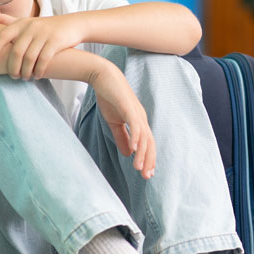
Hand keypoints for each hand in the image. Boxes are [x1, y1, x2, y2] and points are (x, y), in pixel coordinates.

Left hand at [0, 14, 85, 79]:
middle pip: (16, 51)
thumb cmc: (44, 27)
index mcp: (21, 23)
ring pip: (29, 58)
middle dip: (13, 67)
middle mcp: (31, 27)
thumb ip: (6, 20)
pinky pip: (43, 60)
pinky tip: (37, 76)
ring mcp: (44, 34)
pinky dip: (39, 70)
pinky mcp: (55, 41)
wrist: (72, 25)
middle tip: (13, 76)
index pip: (2, 36)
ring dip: (26, 71)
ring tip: (25, 78)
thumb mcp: (25, 21)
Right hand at [89, 63, 155, 179]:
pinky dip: (136, 137)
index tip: (146, 174)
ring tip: (138, 167)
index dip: (149, 158)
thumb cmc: (110, 97)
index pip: (147, 143)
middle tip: (146, 176)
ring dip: (142, 153)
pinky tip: (134, 149)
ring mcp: (136, 112)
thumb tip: (128, 153)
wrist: (103, 77)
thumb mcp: (115, 122)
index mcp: (139, 122)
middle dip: (149, 160)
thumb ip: (122, 137)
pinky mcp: (128, 107)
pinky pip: (135, 125)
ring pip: (144, 137)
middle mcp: (141, 118)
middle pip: (150, 143)